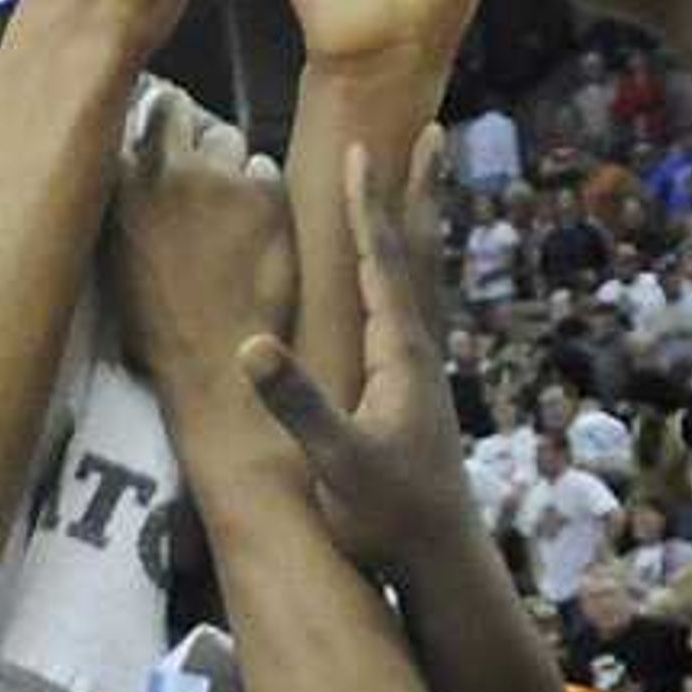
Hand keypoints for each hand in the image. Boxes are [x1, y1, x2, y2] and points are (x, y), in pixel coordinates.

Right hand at [107, 83, 296, 410]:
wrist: (213, 378)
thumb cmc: (160, 332)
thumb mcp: (115, 258)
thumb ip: (124, 201)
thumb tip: (131, 162)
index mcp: (118, 185)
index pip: (135, 116)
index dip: (154, 127)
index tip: (163, 146)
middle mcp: (163, 171)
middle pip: (182, 114)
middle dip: (192, 139)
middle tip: (202, 182)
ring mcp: (217, 181)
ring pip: (229, 141)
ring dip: (231, 169)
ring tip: (230, 222)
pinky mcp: (264, 199)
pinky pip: (266, 172)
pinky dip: (266, 198)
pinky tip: (259, 238)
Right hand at [241, 135, 488, 575]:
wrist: (438, 559)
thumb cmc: (387, 515)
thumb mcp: (337, 460)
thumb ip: (298, 404)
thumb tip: (252, 346)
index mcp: (400, 353)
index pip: (383, 261)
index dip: (367, 204)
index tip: (360, 147)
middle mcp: (420, 350)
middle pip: (419, 252)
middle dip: (418, 191)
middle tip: (433, 133)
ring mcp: (424, 370)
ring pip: (424, 277)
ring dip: (421, 223)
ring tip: (427, 181)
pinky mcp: (419, 392)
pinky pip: (415, 309)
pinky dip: (412, 272)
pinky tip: (404, 276)